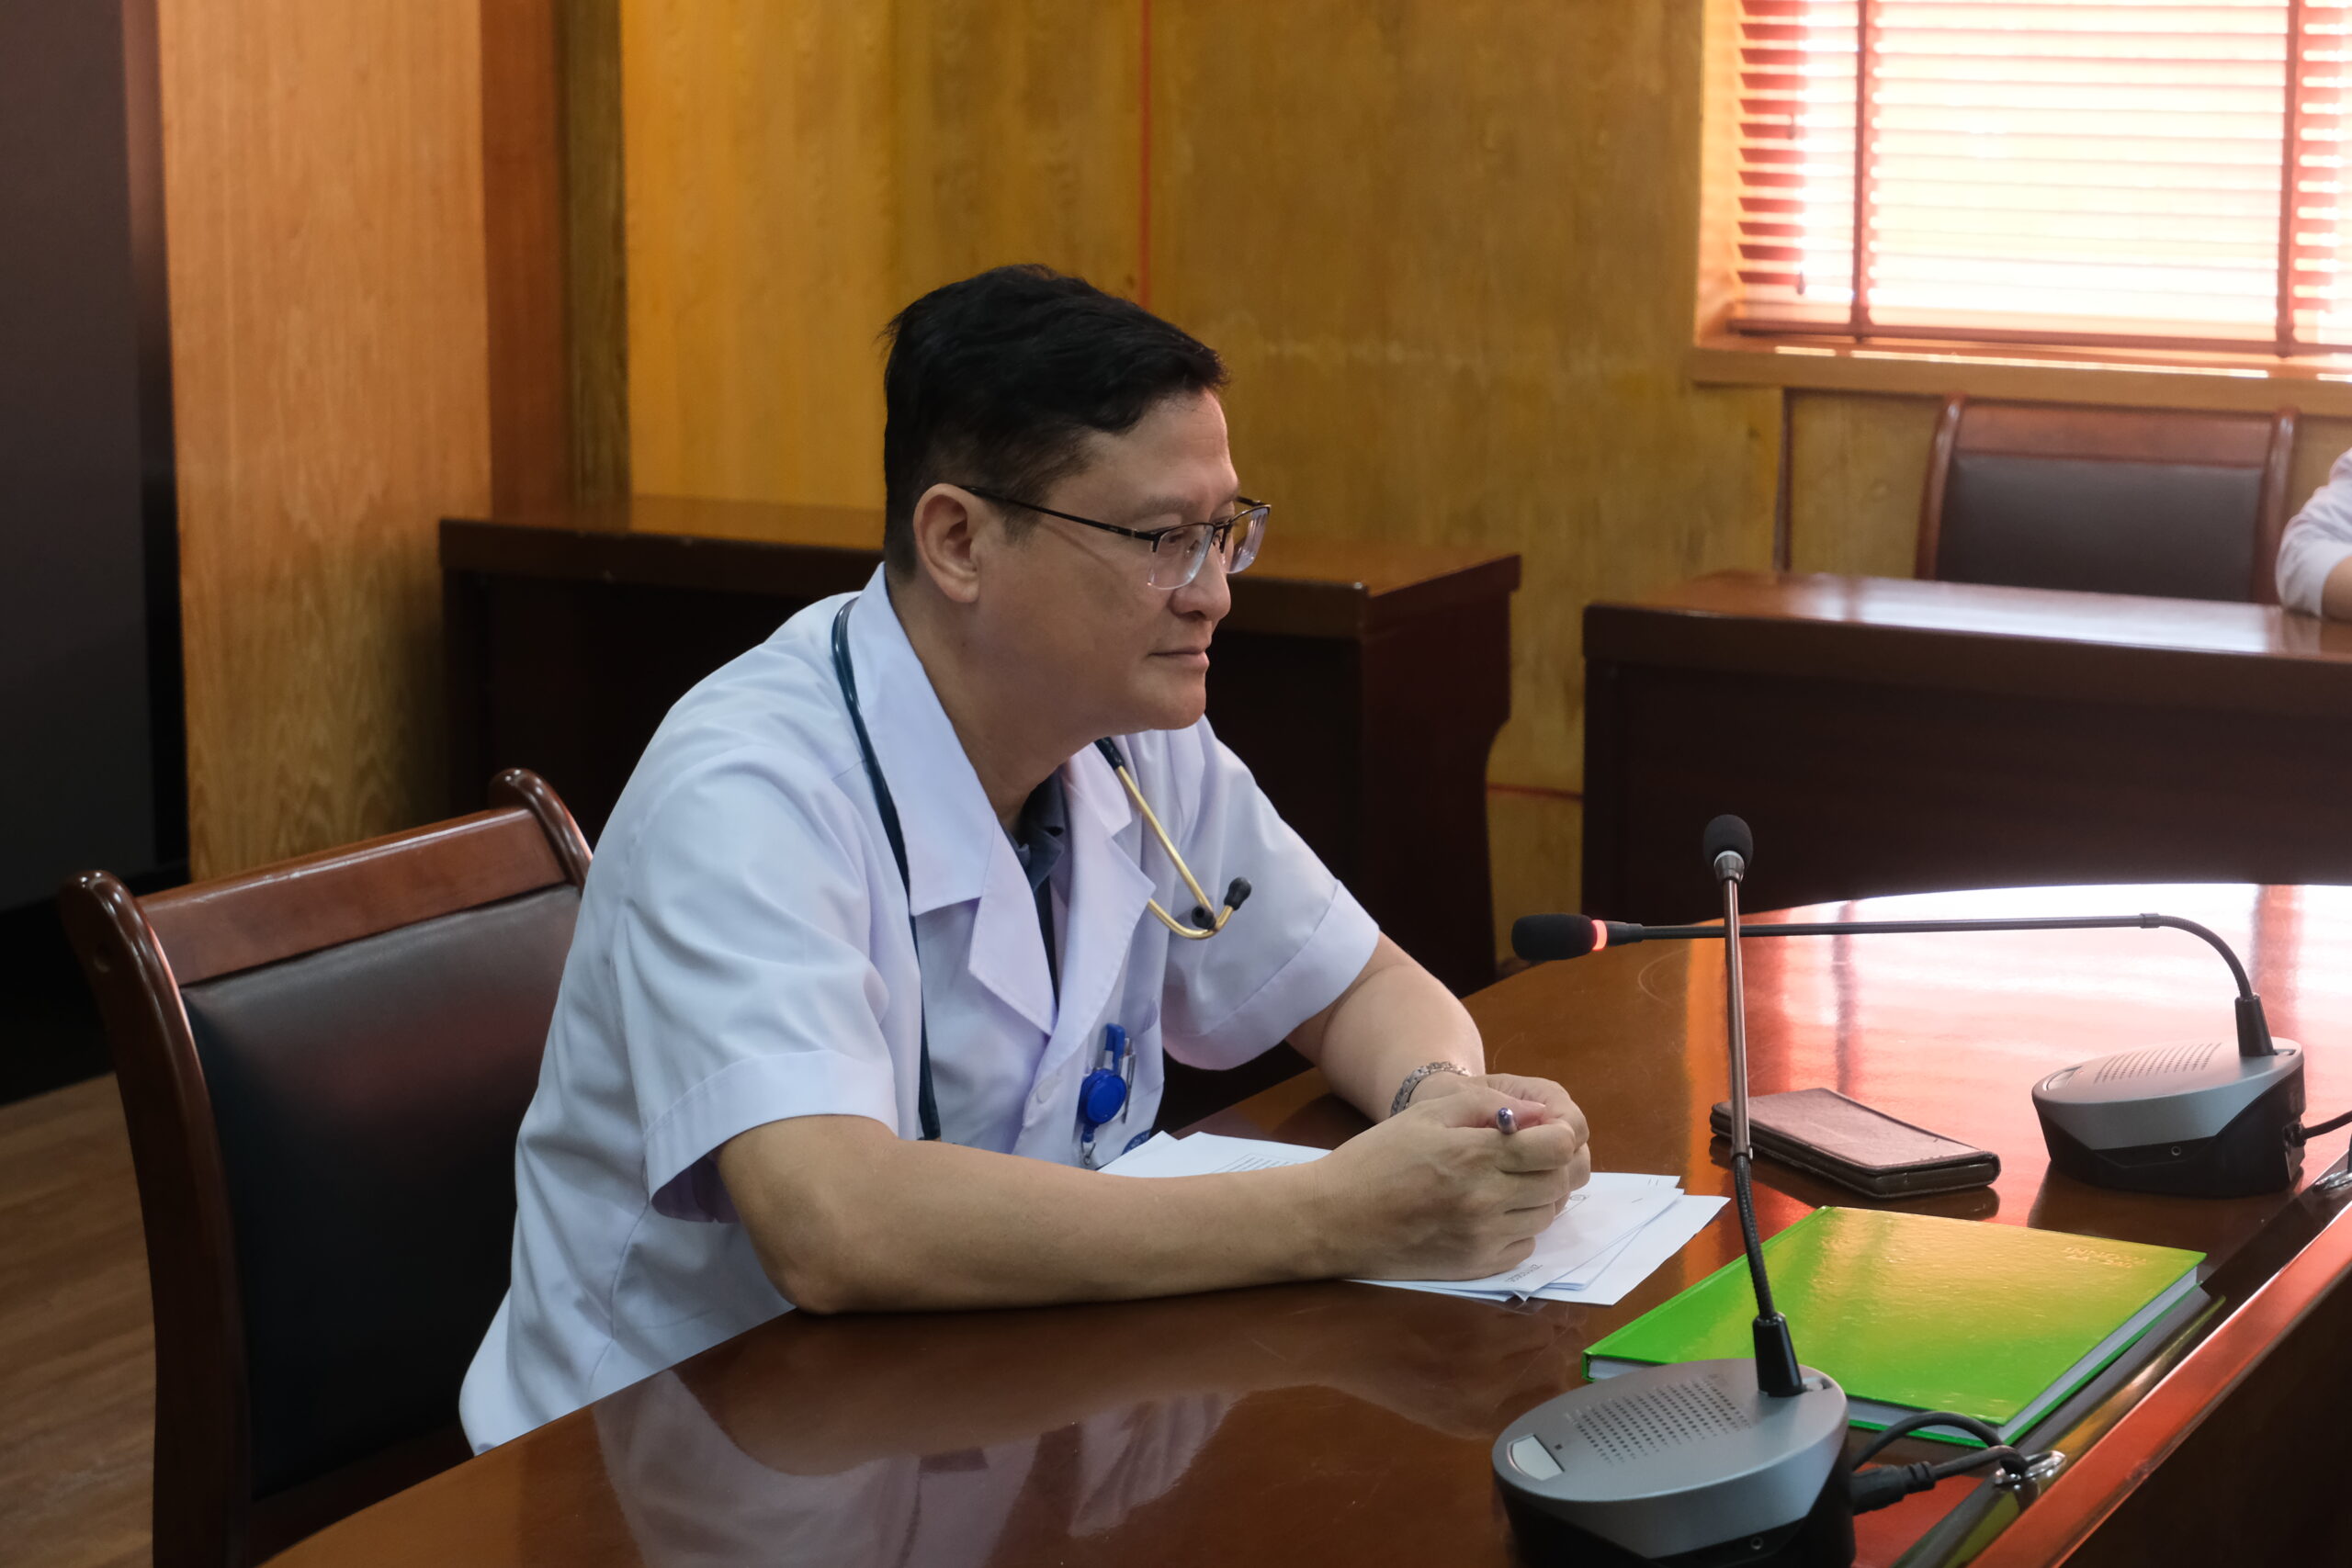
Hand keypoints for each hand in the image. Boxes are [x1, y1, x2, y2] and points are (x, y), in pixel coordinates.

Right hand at [1310, 1083, 1590, 1281]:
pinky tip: (1492, 1212)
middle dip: (1552, 1165)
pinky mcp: (1477, 1267)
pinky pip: (1525, 1246)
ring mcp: (1484, 1239)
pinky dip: (1520, 1227)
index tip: (1545, 1131)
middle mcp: (1486, 1201)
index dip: (1560, 1135)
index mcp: (1474, 1156)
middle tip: (1527, 1155)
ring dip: (1537, 1196)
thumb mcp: (1427, 1114)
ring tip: (1505, 1182)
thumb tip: (1540, 1113)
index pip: (1556, 1148)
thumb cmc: (1377, 1158)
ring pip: (1546, 1216)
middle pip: (1558, 1183)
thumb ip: (1487, 1105)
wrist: (1334, 1218)